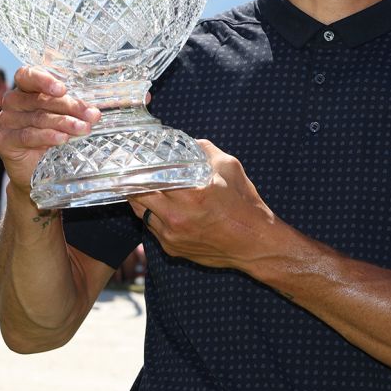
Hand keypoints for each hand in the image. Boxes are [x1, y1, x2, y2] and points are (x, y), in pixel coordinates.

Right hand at [0, 66, 100, 188]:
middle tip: (91, 115)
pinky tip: (62, 139)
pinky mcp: (4, 140)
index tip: (63, 89)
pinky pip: (27, 136)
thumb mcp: (63, 119)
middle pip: (39, 99)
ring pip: (38, 118)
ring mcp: (6, 121)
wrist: (36, 172)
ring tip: (83, 128)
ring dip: (64, 123)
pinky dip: (47, 136)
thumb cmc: (51, 138)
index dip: (44, 79)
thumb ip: (73, 111)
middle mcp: (13, 102)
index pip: (28, 75)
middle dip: (69, 107)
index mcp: (25, 89)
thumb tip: (95, 113)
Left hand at [127, 140, 274, 270]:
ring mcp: (172, 235)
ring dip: (143, 199)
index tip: (135, 159)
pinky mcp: (172, 248)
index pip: (148, 178)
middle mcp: (177, 216)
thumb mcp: (229, 167)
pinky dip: (155, 216)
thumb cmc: (244, 205)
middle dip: (135, 183)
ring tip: (149, 188)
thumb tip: (188, 142)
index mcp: (190, 194)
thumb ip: (204, 150)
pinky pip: (153, 228)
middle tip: (137, 172)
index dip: (138, 167)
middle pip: (137, 196)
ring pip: (141, 212)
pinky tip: (166, 208)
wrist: (254, 243)